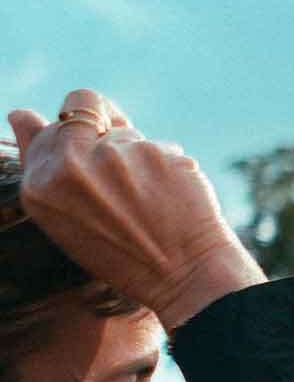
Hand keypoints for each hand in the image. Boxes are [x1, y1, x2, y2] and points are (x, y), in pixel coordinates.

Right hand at [8, 89, 263, 328]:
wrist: (184, 277)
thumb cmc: (125, 254)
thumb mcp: (67, 218)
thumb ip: (44, 165)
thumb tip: (21, 114)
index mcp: (39, 185)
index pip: (44, 125)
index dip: (74, 137)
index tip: (93, 160)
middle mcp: (69, 164)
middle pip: (83, 105)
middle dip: (105, 127)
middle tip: (126, 174)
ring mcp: (114, 155)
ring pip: (127, 132)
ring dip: (139, 156)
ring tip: (151, 199)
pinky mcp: (155, 152)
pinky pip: (162, 145)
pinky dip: (171, 167)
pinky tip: (175, 198)